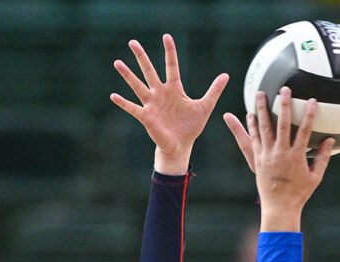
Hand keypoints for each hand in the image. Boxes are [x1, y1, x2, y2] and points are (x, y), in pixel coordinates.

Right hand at [110, 34, 228, 174]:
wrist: (181, 146)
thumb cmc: (191, 127)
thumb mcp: (205, 106)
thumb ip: (214, 91)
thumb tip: (226, 75)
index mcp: (174, 89)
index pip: (171, 66)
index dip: (170, 51)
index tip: (166, 36)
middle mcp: (160, 93)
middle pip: (150, 71)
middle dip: (141, 57)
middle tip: (133, 42)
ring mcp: (152, 104)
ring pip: (138, 86)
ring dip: (128, 75)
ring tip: (117, 62)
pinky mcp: (147, 117)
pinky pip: (133, 108)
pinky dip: (123, 102)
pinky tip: (113, 95)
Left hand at [234, 87, 332, 231]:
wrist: (279, 207)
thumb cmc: (300, 193)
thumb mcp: (315, 177)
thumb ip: (323, 157)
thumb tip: (330, 140)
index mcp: (296, 157)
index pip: (305, 131)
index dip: (309, 115)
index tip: (313, 101)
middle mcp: (281, 154)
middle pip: (282, 124)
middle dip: (283, 105)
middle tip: (284, 89)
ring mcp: (267, 156)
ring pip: (264, 128)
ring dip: (262, 110)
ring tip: (261, 94)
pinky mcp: (258, 159)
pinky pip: (254, 139)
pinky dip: (252, 126)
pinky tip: (250, 114)